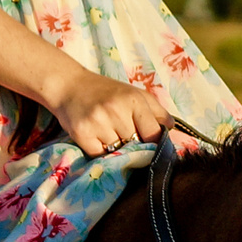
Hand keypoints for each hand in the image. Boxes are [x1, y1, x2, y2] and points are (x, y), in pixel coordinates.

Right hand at [40, 67, 170, 156]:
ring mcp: (98, 122)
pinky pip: (98, 155)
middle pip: (135, 145)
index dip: (154, 144)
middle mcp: (116, 110)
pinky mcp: (81, 133)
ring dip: (116, 150)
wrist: (69, 85)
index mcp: (134, 100)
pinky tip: (97, 140)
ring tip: (110, 137)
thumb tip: (172, 129)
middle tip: (126, 140)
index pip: (153, 134)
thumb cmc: (106, 92)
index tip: (150, 147)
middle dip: (133, 146)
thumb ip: (157, 111)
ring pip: (117, 152)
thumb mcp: (135, 94)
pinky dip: (100, 153)